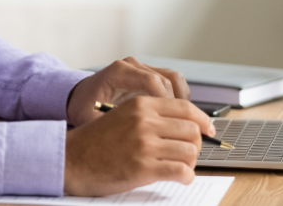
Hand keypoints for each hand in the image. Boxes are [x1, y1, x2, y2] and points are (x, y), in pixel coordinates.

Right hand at [64, 96, 213, 194]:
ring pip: (190, 151)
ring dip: (191, 161)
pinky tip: (179, 177)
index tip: (209, 129)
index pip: (185, 108)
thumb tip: (185, 123)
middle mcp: (144, 122)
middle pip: (192, 130)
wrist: (73, 159)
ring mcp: (144, 145)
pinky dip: (186, 176)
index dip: (203, 120)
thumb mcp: (123, 115)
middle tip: (190, 152)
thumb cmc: (97, 141)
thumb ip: (150, 115)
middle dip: (197, 143)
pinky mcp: (143, 168)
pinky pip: (181, 172)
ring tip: (182, 166)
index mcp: (141, 105)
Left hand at [67, 57, 189, 126]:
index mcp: (118, 72)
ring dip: (184, 101)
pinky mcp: (148, 74)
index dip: (166, 103)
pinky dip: (179, 99)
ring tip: (188, 125)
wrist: (79, 97)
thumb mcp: (92, 119)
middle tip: (190, 129)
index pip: (152, 82)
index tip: (174, 125)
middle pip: (167, 79)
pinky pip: (171, 82)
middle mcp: (132, 66)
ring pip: (174, 78)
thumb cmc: (84, 108)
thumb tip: (136, 142)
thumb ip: (111, 126)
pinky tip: (180, 119)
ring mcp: (142, 68)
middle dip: (180, 105)